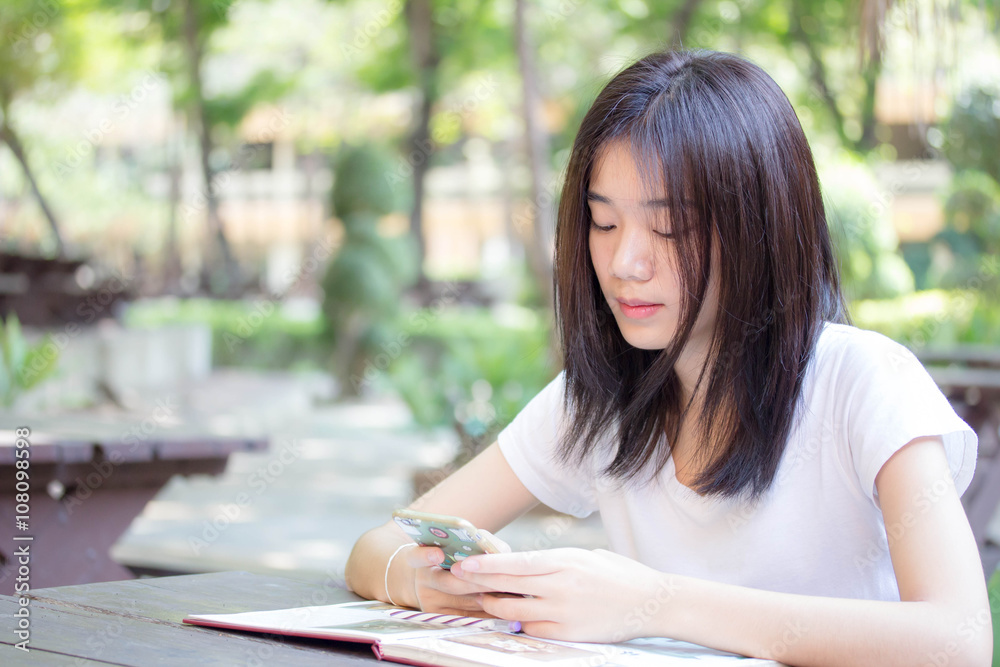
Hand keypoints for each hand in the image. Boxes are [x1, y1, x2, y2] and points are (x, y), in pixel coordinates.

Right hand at [403, 531, 511, 616]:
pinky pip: (468, 616)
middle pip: (450, 584)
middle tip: (501, 577)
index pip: (417, 557)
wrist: (427, 583)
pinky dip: (487, 610)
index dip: (426, 556)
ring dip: (487, 596)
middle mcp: (422, 581)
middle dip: (478, 580)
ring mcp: (430, 602)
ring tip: (510, 591)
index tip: (438, 554)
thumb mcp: (452, 544)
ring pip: (463, 602)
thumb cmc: (450, 557)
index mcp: (420, 559)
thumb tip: (495, 547)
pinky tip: (505, 604)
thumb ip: (472, 541)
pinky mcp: (442, 618)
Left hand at [450, 547, 678, 641]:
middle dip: (479, 582)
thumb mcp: (584, 557)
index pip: (515, 563)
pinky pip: (532, 629)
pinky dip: (520, 623)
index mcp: (564, 561)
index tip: (464, 563)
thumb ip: (552, 562)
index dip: (486, 564)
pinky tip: (515, 617)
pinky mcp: (568, 633)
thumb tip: (519, 565)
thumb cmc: (617, 574)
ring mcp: (564, 612)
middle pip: (508, 585)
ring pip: (513, 611)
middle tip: (459, 579)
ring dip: (493, 605)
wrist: (651, 602)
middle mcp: (561, 586)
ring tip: (484, 599)